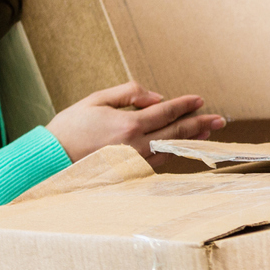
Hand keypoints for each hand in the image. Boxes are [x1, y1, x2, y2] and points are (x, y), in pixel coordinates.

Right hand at [46, 81, 225, 162]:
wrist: (50, 160)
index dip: (185, 105)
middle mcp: (135, 146)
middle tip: (220, 119)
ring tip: (206, 133)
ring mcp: (134, 163)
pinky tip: (181, 147)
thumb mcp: (96, 99)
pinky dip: (172, 153)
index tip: (200, 100)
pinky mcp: (130, 175)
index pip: (166, 112)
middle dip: (199, 125)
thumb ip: (128, 94)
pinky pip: (157, 162)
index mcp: (128, 125)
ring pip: (170, 150)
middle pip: (175, 133)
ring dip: (190, 140)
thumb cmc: (69, 127)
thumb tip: (156, 97)